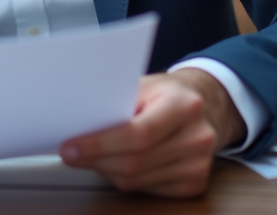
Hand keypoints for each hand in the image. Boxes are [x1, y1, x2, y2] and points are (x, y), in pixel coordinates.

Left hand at [59, 68, 244, 197]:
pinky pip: (147, 190)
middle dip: (96, 160)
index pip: (138, 133)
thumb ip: (117, 102)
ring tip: (94, 156)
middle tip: (72, 154)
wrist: (205, 106)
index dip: (100, 144)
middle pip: (135, 162)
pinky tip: (118, 165)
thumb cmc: (168, 94)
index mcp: (184, 105)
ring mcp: (198, 164)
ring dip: (107, 171)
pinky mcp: (194, 184)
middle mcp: (198, 136)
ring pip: (137, 181)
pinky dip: (126, 180)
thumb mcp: (145, 85)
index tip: (72, 147)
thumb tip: (79, 123)